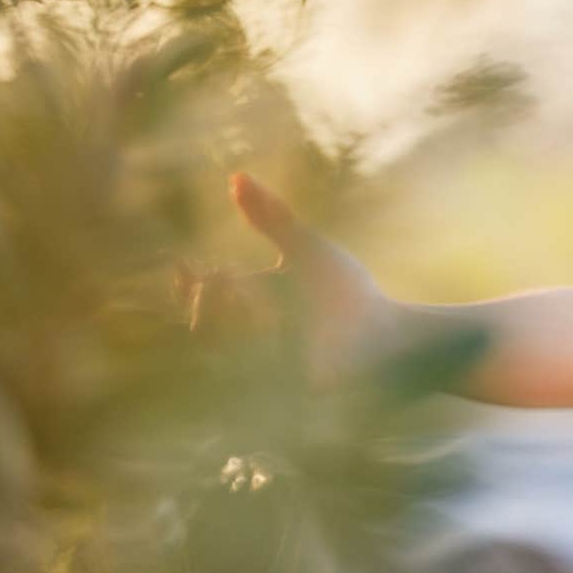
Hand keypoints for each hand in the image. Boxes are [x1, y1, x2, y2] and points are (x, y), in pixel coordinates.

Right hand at [175, 171, 394, 387]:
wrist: (390, 337)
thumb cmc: (350, 294)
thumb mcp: (307, 250)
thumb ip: (272, 217)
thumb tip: (236, 177)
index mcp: (250, 304)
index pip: (200, 297)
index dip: (185, 285)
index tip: (182, 265)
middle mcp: (248, 338)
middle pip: (200, 323)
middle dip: (209, 300)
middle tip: (230, 280)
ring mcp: (260, 369)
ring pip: (216, 350)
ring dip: (233, 322)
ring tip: (263, 307)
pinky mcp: (274, 395)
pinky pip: (242, 379)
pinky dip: (254, 350)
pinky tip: (275, 331)